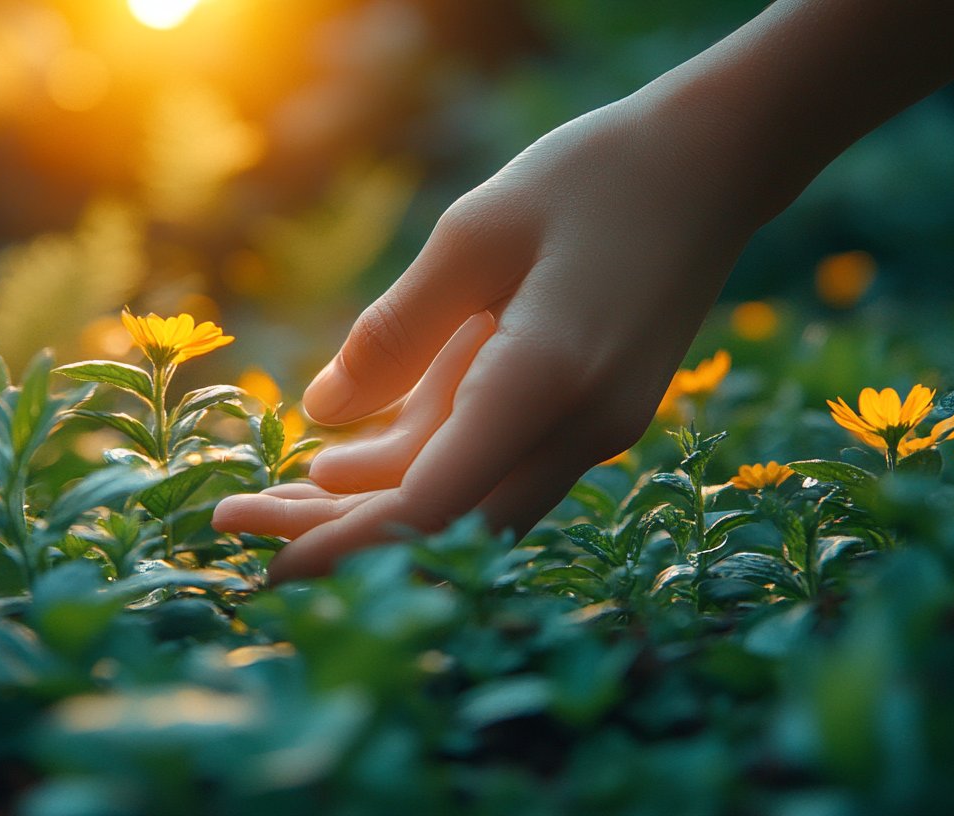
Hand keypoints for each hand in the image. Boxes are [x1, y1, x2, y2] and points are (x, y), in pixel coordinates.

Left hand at [213, 80, 763, 580]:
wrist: (715, 163)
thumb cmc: (594, 177)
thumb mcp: (474, 235)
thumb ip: (396, 332)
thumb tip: (318, 415)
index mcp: (547, 383)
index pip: (431, 504)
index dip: (338, 540)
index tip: (253, 553)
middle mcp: (580, 430)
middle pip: (444, 521)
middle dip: (338, 532)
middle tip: (238, 521)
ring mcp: (595, 429)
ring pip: (468, 499)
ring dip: (375, 503)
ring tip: (274, 495)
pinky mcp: (594, 413)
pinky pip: (494, 461)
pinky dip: (421, 465)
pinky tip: (346, 457)